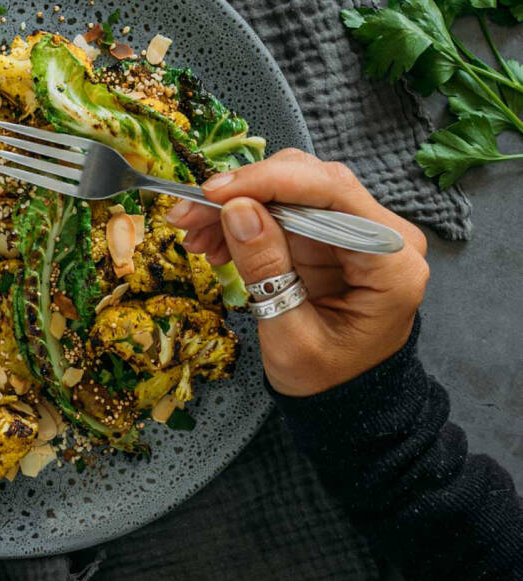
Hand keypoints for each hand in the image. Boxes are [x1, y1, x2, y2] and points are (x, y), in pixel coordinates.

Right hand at [166, 150, 428, 396]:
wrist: (343, 398)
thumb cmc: (326, 378)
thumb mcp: (290, 335)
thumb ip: (266, 270)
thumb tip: (236, 209)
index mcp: (392, 262)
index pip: (334, 193)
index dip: (271, 182)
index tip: (214, 192)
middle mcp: (381, 234)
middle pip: (310, 182)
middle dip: (245, 192)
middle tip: (189, 214)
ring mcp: (355, 231)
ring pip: (291, 189)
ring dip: (236, 205)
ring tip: (194, 235)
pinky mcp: (330, 235)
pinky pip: (283, 210)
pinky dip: (244, 219)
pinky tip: (213, 243)